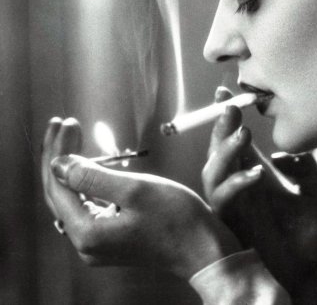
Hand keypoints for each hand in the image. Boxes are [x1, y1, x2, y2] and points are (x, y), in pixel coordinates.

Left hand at [41, 117, 241, 278]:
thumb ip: (92, 177)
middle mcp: (86, 242)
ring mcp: (98, 241)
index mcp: (88, 233)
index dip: (58, 151)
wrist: (202, 248)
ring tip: (69, 136)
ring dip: (70, 166)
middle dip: (58, 155)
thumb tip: (59, 164)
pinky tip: (87, 164)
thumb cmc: (176, 218)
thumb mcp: (135, 190)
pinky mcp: (110, 236)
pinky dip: (85, 180)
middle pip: (60, 192)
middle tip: (61, 124)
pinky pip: (87, 204)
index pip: (58, 185)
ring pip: (72, 197)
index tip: (65, 123)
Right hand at [202, 88, 316, 301]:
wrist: (310, 272)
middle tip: (230, 106)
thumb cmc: (310, 235)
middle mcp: (240, 185)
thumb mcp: (316, 190)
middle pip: (219, 149)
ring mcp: (234, 204)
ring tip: (244, 134)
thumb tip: (283, 151)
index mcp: (256, 174)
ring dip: (225, 150)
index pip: (237, 140)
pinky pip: (223, 199)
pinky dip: (236, 183)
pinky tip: (256, 174)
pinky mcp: (233, 222)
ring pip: (212, 170)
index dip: (230, 117)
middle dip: (222, 126)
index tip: (226, 92)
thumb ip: (305, 166)